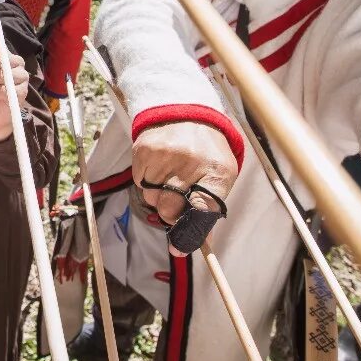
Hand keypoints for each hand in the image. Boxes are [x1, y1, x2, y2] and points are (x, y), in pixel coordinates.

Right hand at [132, 120, 237, 255]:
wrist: (187, 112)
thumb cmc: (207, 152)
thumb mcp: (220, 178)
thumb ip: (210, 211)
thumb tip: (201, 245)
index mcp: (217, 171)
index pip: (202, 211)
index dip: (191, 233)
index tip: (181, 248)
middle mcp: (190, 163)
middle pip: (170, 210)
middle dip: (172, 215)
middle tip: (178, 203)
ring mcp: (164, 156)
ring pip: (152, 199)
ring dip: (159, 196)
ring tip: (170, 177)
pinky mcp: (144, 151)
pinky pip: (140, 184)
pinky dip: (148, 182)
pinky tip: (160, 168)